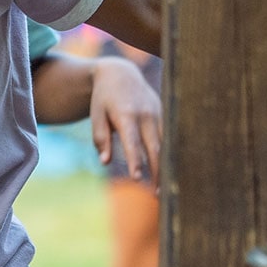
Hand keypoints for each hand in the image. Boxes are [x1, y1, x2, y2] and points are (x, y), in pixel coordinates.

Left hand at [90, 56, 161, 185]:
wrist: (120, 72)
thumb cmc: (104, 98)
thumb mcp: (97, 115)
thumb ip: (101, 138)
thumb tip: (105, 162)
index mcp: (127, 114)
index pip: (132, 142)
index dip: (135, 160)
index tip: (137, 178)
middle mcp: (146, 114)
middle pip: (155, 147)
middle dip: (156, 171)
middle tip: (155, 194)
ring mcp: (158, 113)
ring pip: (166, 144)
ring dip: (165, 166)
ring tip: (164, 189)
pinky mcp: (164, 114)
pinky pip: (169, 138)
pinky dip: (170, 155)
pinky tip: (170, 172)